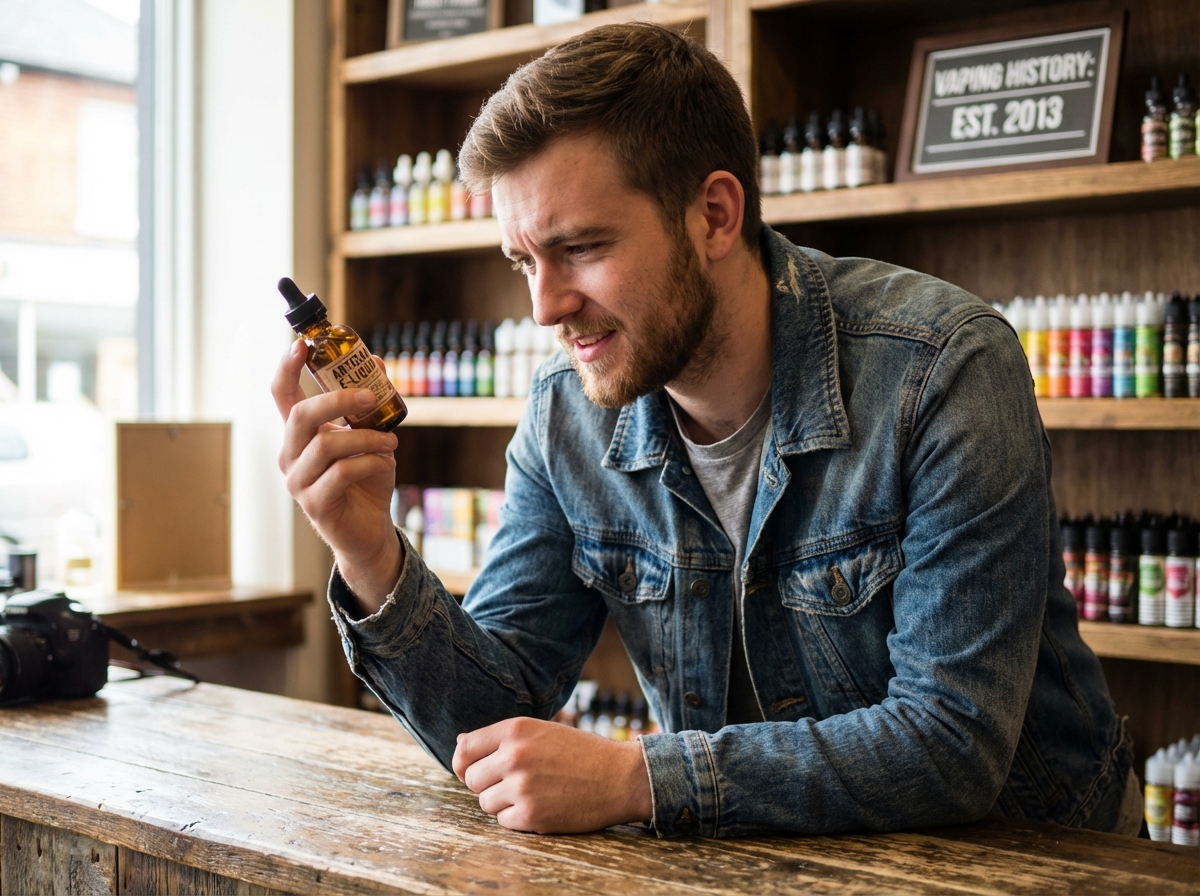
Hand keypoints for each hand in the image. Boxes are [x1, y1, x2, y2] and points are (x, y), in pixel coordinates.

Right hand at [272, 340, 400, 609]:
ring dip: (366, 437)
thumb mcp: (371, 436)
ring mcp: (298, 481)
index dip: (286, 368)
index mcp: (299, 435)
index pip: (281, 395)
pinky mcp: (315, 503)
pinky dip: (371, 463)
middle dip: (339, 399)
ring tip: (392, 443)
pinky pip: (343, 472)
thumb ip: (370, 404)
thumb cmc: (366, 479)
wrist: (370, 530)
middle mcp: (290, 455)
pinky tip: (387, 465)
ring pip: (327, 444)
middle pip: (301, 415)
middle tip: (371, 397)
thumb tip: (376, 363)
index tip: (301, 344)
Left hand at [453, 717, 652, 832]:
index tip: (472, 770)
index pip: (465, 749)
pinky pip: (503, 821)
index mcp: (516, 729)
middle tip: (514, 783)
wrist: (620, 777)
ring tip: (532, 793)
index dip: (464, 763)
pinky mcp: (532, 815)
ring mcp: (522, 786)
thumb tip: (460, 745)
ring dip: (503, 803)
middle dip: (487, 784)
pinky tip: (541, 806)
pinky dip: (517, 818)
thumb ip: (503, 738)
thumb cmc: (581, 753)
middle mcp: (514, 756)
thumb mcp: (542, 730)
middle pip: (472, 779)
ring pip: (485, 803)